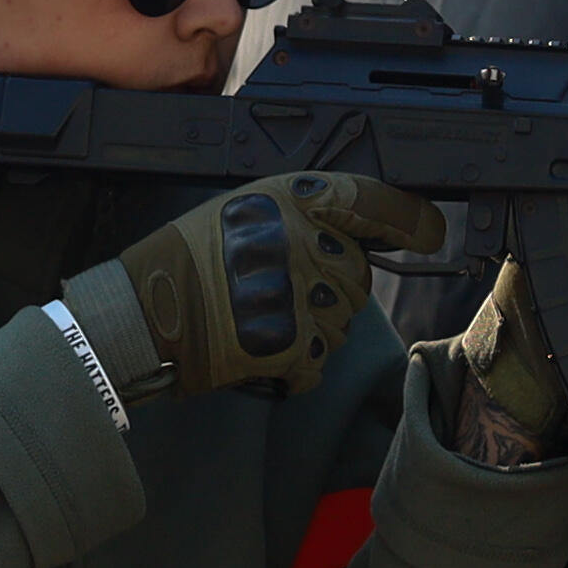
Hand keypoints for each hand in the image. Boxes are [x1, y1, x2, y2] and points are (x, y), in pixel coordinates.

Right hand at [96, 171, 444, 402]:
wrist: (137, 316)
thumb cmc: (179, 264)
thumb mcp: (240, 213)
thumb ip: (298, 219)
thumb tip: (356, 239)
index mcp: (290, 200)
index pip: (371, 202)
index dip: (409, 219)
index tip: (430, 232)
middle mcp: (303, 240)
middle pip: (355, 276)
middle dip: (326, 291)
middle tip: (272, 293)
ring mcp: (300, 294)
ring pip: (339, 323)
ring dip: (309, 330)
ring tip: (255, 319)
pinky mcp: (292, 343)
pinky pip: (316, 363)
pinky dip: (292, 367)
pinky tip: (256, 351)